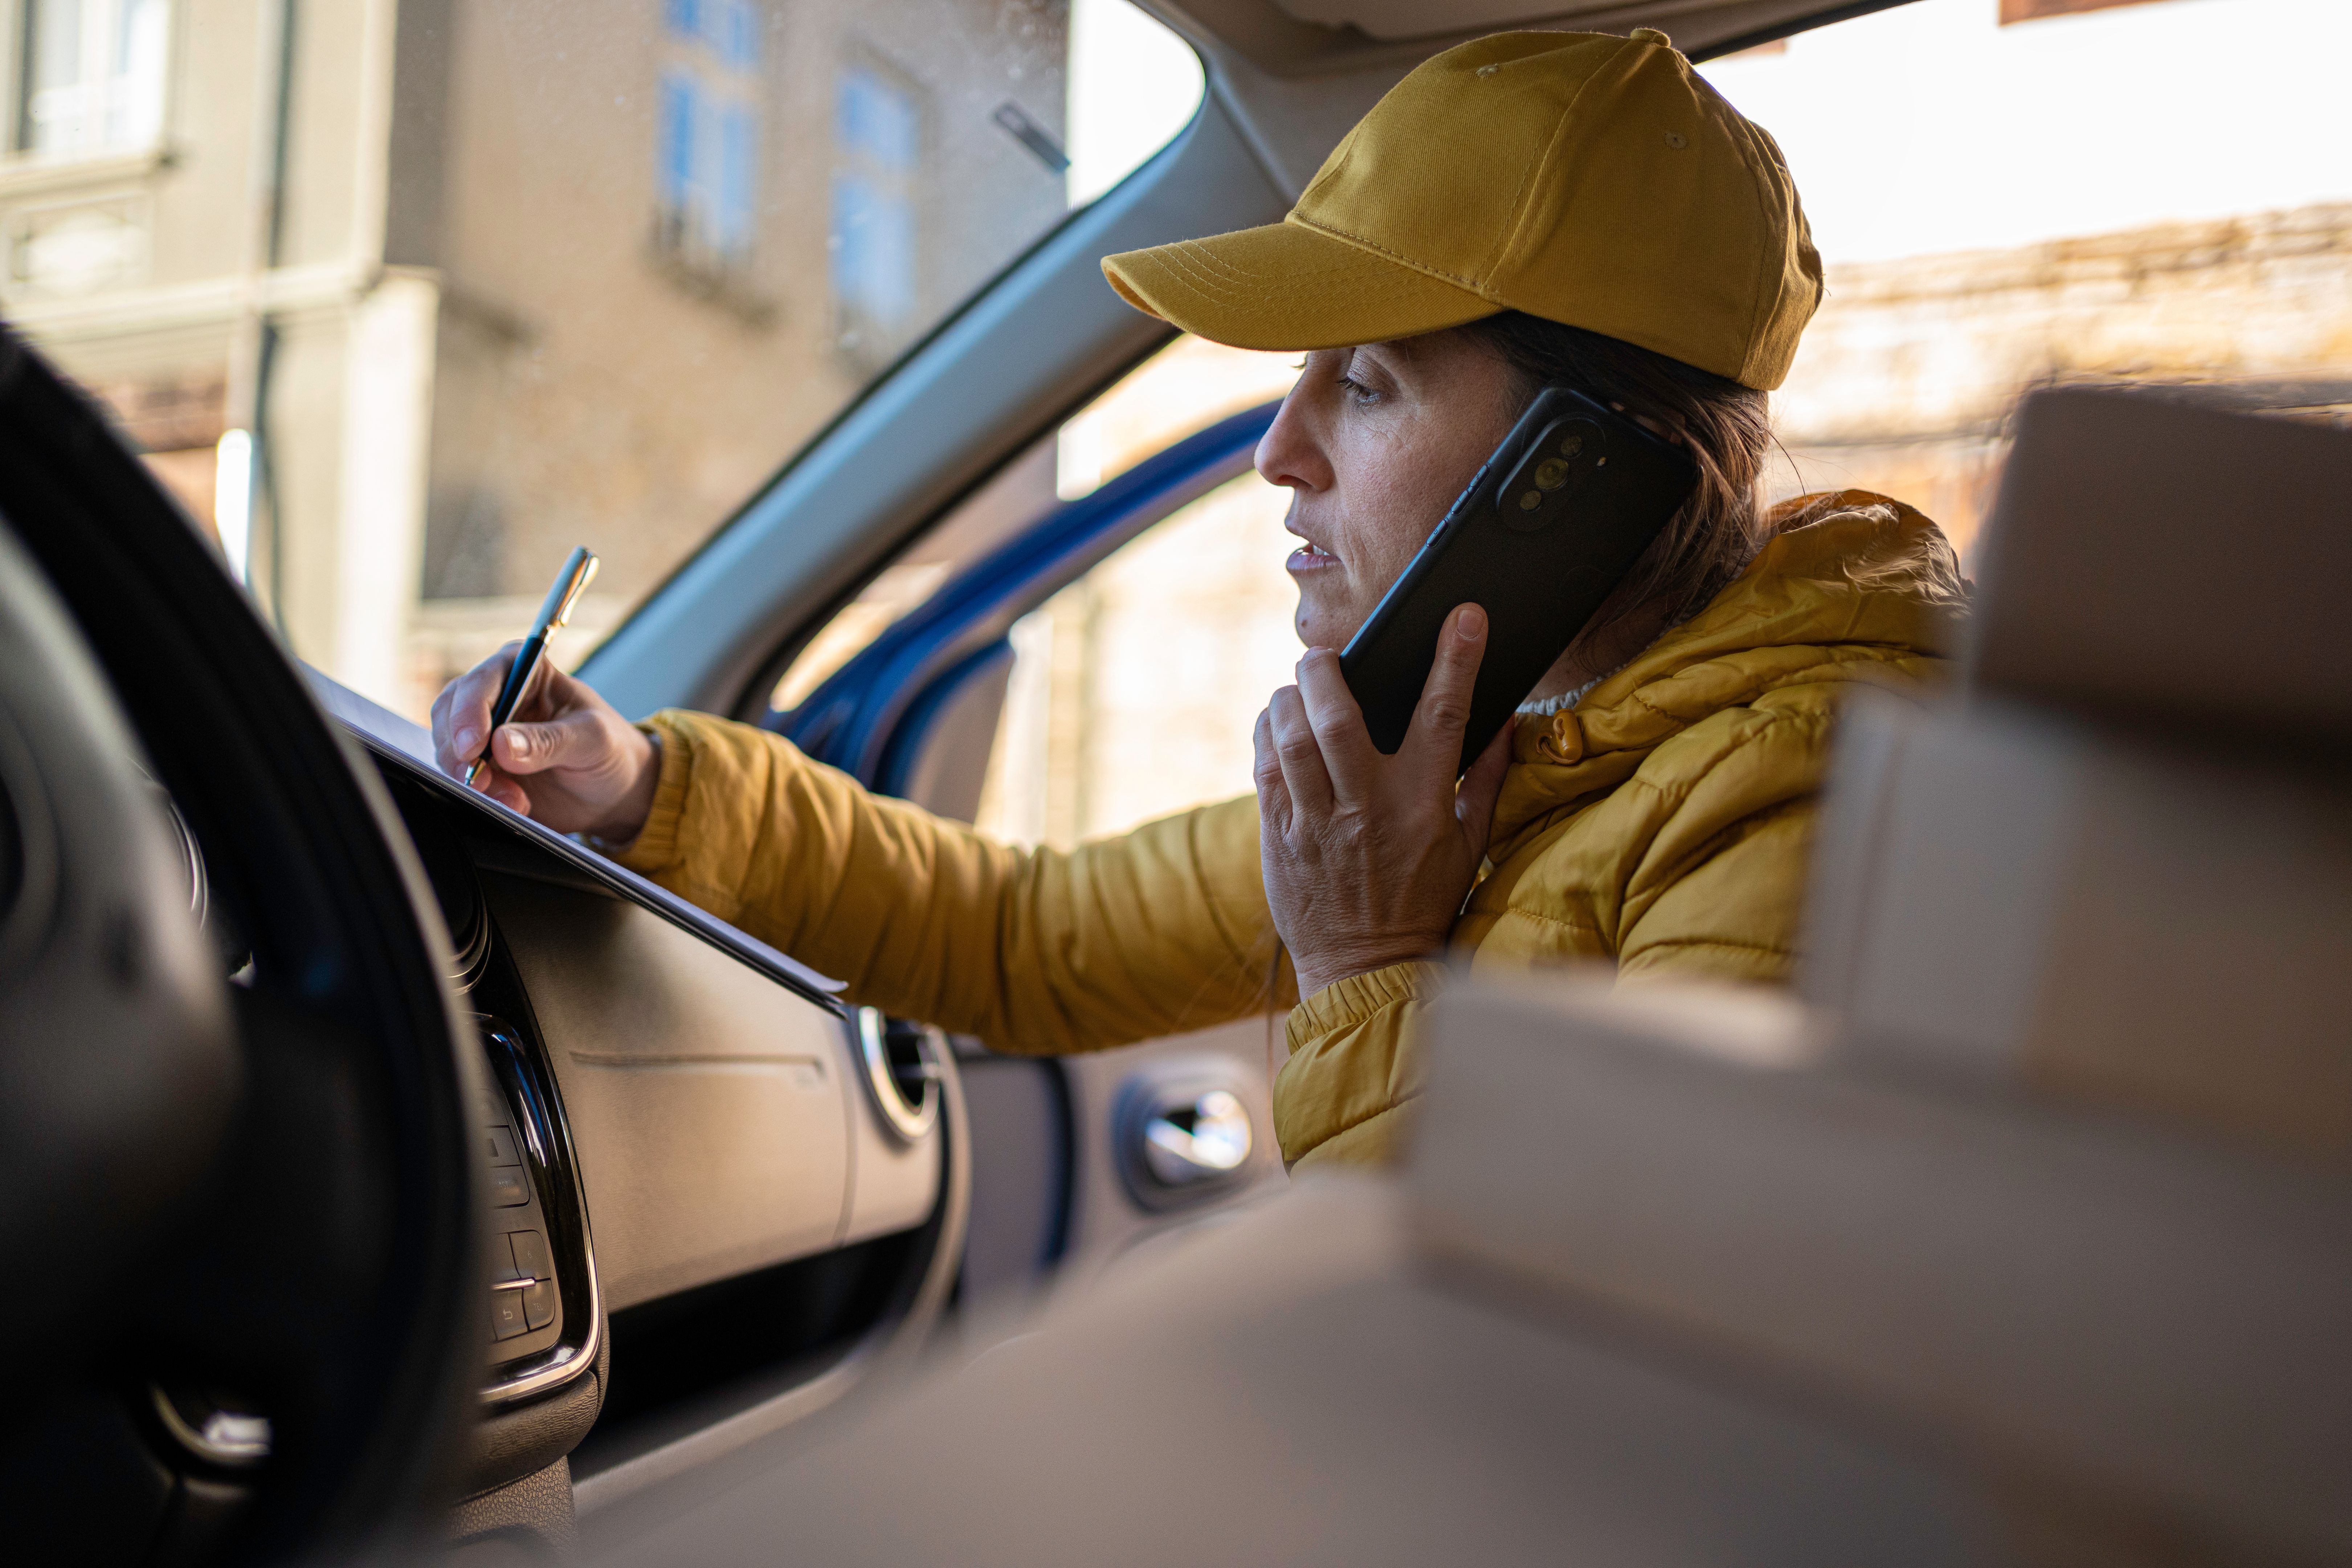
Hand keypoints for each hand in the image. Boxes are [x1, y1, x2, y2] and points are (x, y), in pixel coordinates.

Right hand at [430, 643, 659, 840]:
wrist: (614, 790)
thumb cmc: (610, 750)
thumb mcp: (593, 740)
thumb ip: (549, 740)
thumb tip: (501, 745)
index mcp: (526, 671)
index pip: (483, 681)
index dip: (469, 712)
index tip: (473, 747)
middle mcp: (497, 696)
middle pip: (451, 712)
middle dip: (460, 750)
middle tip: (480, 782)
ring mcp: (485, 732)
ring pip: (449, 748)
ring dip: (471, 778)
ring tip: (513, 799)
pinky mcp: (481, 765)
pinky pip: (461, 777)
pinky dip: (478, 794)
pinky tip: (509, 803)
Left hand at [1253, 604, 1512, 996]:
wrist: (1365, 969)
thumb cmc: (1422, 903)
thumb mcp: (1469, 846)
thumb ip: (1487, 782)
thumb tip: (1508, 724)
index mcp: (1423, 806)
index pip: (1444, 716)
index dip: (1456, 659)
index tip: (1464, 616)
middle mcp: (1367, 809)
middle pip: (1338, 714)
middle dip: (1327, 669)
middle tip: (1326, 655)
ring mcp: (1316, 823)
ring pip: (1290, 736)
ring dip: (1289, 699)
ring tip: (1299, 690)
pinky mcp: (1278, 836)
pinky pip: (1264, 767)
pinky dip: (1267, 735)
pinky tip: (1278, 726)